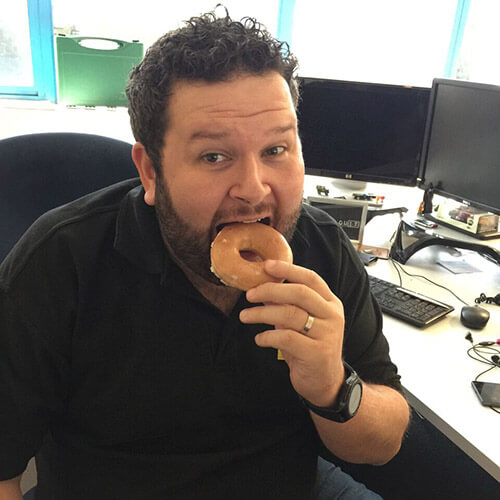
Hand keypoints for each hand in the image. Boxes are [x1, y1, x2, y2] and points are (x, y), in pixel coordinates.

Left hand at [239, 259, 345, 406]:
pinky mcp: (317, 353)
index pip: (311, 279)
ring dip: (262, 314)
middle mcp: (332, 315)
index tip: (267, 266)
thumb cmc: (310, 347)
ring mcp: (327, 334)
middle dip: (270, 290)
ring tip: (245, 316)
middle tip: (249, 295)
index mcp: (330, 303)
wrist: (325, 382)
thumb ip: (288, 304)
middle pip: (299, 293)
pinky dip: (267, 336)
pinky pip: (286, 338)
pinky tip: (258, 339)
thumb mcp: (302, 322)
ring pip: (290, 314)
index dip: (288, 270)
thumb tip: (262, 287)